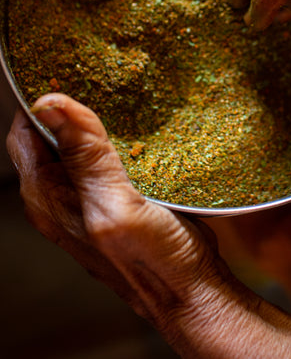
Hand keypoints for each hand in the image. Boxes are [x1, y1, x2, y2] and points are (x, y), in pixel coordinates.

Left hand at [6, 94, 290, 357]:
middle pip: (47, 138)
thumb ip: (84, 156)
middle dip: (65, 105)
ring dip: (90, 119)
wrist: (193, 292)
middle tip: (96, 72)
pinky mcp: (114, 200)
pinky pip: (101, 158)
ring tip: (115, 89)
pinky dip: (111, 136)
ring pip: (76, 146)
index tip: (65, 69)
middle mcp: (61, 198)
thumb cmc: (153, 260)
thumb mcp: (114, 206)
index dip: (40, 101)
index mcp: (49, 197)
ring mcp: (88, 200)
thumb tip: (50, 103)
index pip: (25, 134)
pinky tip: (133, 123)